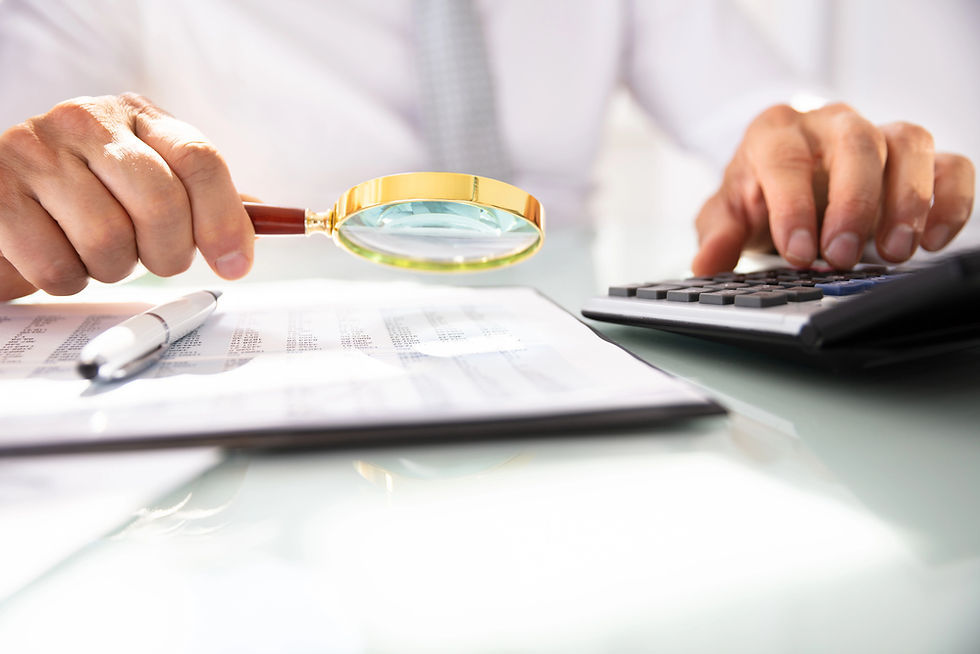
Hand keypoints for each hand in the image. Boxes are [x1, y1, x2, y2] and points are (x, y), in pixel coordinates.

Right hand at [0, 93, 253, 300]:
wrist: (6, 203)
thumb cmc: (90, 198)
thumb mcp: (150, 182)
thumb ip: (206, 198)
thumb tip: (269, 221)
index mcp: (137, 116)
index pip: (200, 160)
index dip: (225, 220)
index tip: (235, 263)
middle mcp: (85, 121)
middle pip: (162, 203)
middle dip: (169, 252)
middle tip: (157, 260)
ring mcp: (35, 152)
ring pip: (110, 241)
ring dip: (113, 268)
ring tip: (98, 251)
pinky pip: (59, 266)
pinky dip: (68, 279)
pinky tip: (59, 255)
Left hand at [692, 103, 974, 274]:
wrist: (784, 174)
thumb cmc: (757, 191)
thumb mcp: (726, 212)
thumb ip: (717, 234)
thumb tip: (706, 263)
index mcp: (776, 131)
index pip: (786, 160)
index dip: (794, 208)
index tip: (798, 253)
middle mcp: (831, 123)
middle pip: (856, 144)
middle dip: (852, 205)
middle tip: (841, 258)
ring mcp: (878, 135)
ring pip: (909, 144)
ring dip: (908, 201)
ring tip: (894, 253)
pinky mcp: (914, 158)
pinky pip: (950, 165)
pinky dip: (951, 200)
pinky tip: (933, 240)